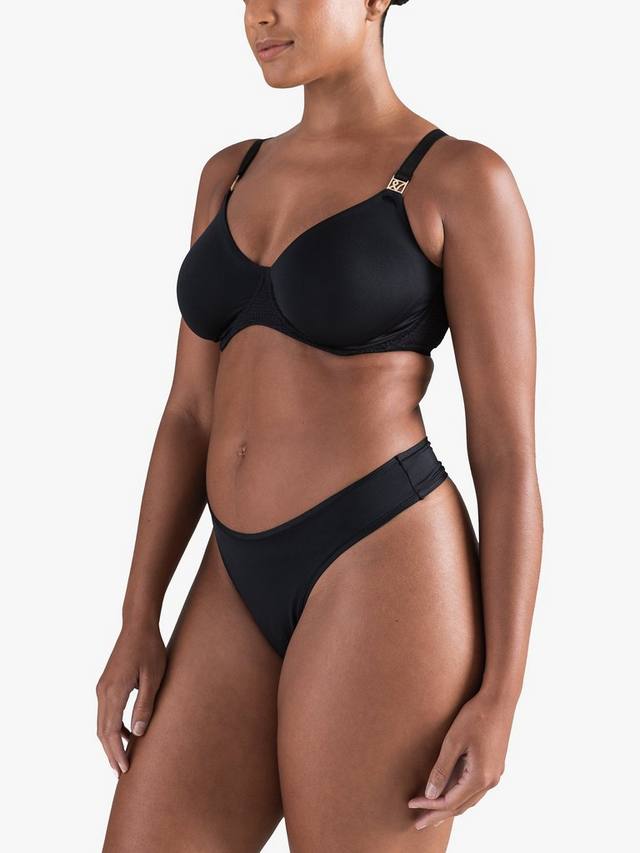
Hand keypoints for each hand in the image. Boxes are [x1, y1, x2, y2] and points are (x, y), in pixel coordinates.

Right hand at [96, 621, 166, 776]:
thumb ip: (145, 704)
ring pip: (101, 723)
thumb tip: (137, 733)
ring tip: (122, 759)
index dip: (116, 753)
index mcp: (114, 691)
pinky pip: (105, 712)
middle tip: (121, 774)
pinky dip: (112, 727)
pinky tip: (126, 734)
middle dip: (110, 754)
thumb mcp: (153, 677)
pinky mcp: (106, 683)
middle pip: (101, 731)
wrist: (138, 625)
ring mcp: (102, 687)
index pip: (109, 732)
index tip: (124, 770)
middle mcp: (103, 691)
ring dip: (110, 742)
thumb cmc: (150, 648)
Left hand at [408, 689, 515, 829]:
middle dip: (438, 814)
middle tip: (418, 822)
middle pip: (460, 806)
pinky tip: (449, 793)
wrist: (500, 699)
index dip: (430, 806)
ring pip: (469, 799)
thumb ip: (442, 770)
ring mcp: (494, 774)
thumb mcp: (453, 742)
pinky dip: (459, 795)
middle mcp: (490, 781)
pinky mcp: (494, 766)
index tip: (411, 805)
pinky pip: (474, 789)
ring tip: (431, 812)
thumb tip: (430, 794)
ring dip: (449, 806)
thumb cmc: (476, 717)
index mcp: (480, 777)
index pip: (450, 802)